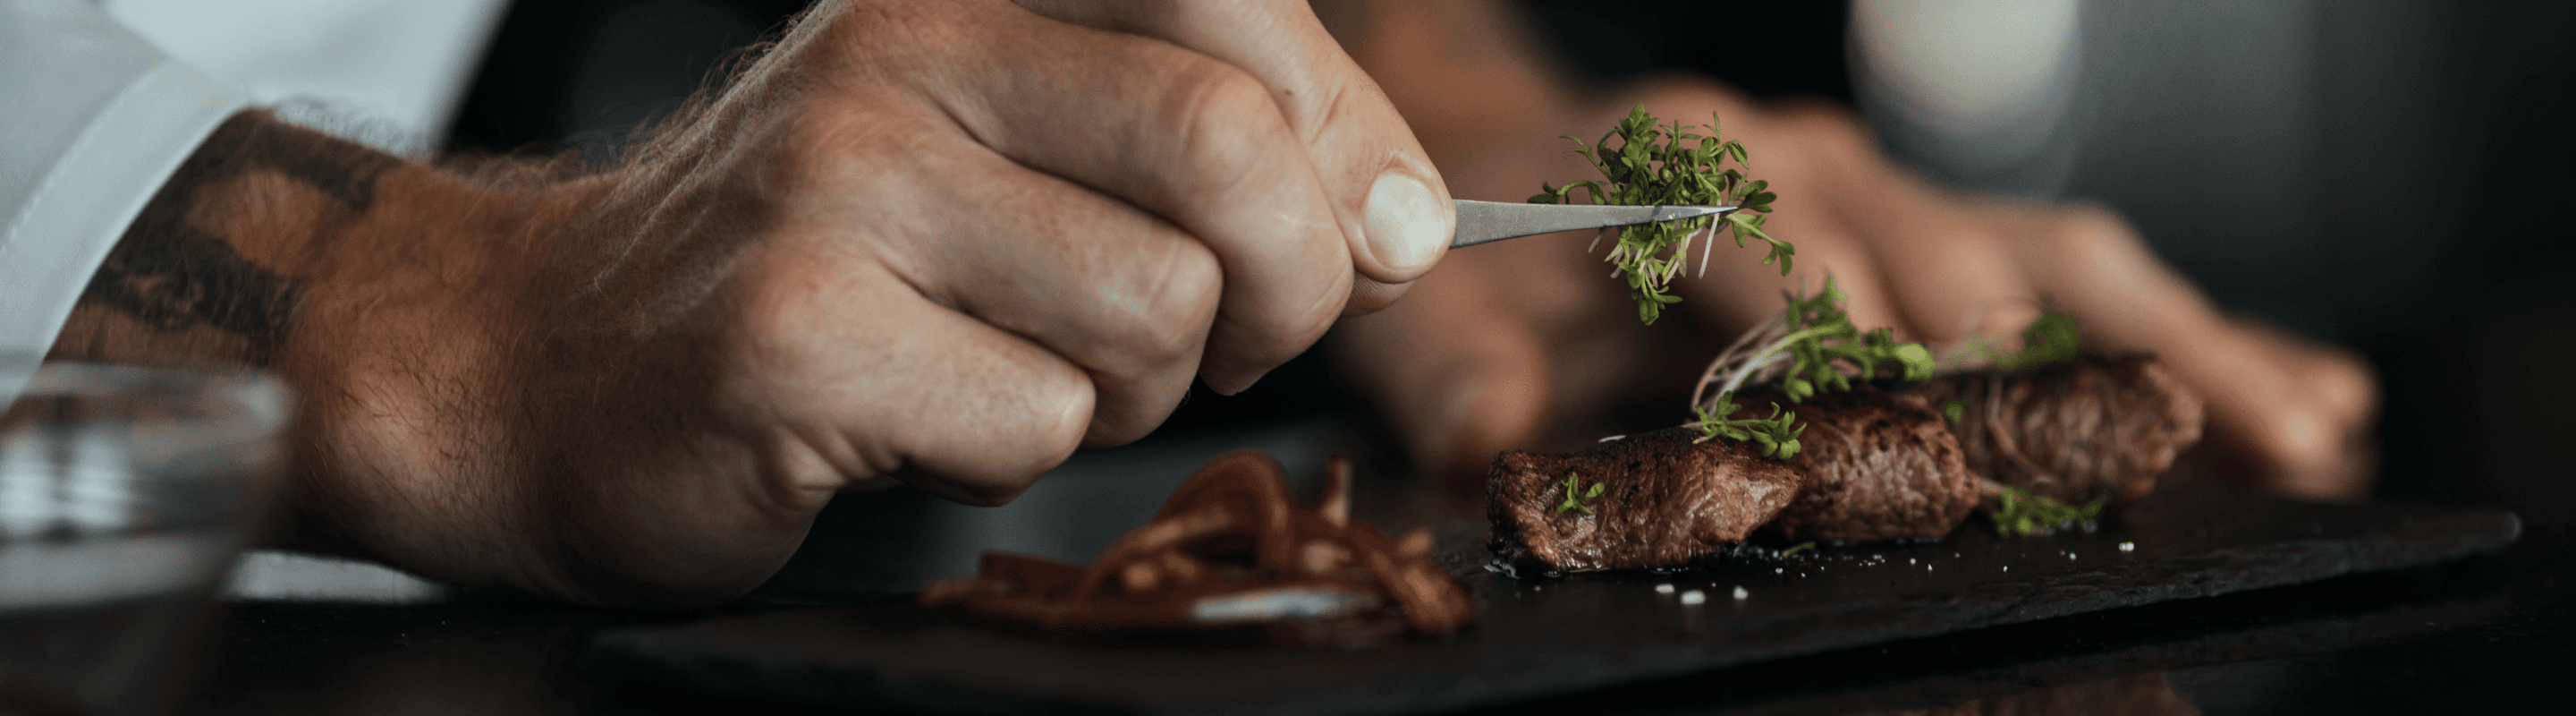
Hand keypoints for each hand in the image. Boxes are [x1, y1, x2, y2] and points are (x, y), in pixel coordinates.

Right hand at [54, 0, 1449, 605]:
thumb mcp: (1001, 148)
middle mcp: (902, 52)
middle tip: (1234, 338)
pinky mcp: (790, 334)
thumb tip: (1402, 223)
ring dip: (1131, 388)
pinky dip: (1014, 458)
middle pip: (1226, 149)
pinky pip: (1034, 424)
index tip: (1381, 237)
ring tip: (1020, 373)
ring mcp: (836, 187)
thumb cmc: (816, 262)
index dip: (1353, 137)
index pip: (1238, 9)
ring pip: (1151, 310)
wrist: (541, 363)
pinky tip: (920, 426)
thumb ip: (1197, 150)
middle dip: (1287, 284)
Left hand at [1324, 0, 2377, 500]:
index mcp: (1692, 170)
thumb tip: (1487, 437)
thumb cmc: (1478, 249)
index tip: (1932, 439)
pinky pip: (2083, 276)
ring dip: (2184, 345)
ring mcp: (1895, 193)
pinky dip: (2192, 331)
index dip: (1859, 349)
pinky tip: (2304, 385)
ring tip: (2302, 431)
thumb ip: (1450, 371)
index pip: (1794, 264)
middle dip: (2066, 366)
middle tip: (2169, 456)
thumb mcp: (1428, 308)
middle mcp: (1818, 165)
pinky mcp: (1940, 231)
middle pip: (1968, 262)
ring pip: (2062, 260)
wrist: (1504, 162)